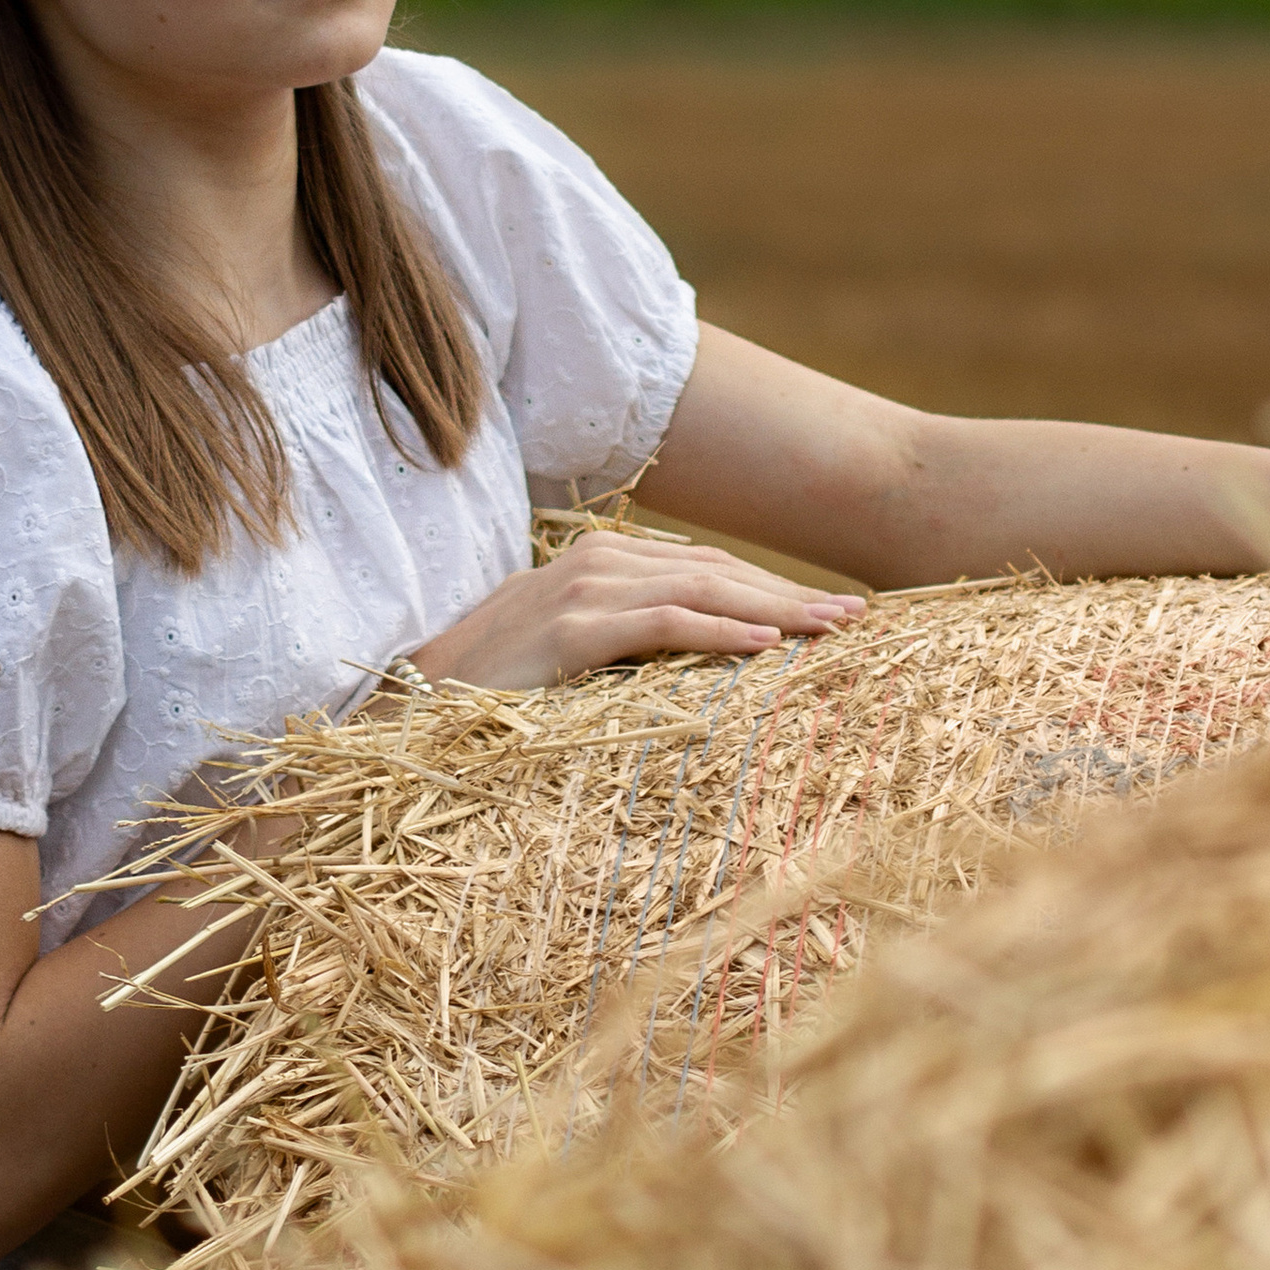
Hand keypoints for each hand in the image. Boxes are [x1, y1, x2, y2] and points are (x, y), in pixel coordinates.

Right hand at [412, 528, 864, 691]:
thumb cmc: (494, 693)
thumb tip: (698, 669)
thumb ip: (627, 647)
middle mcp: (596, 564)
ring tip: (830, 629)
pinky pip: (662, 624)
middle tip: (856, 618)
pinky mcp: (570, 629)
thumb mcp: (572, 660)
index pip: (705, 569)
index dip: (770, 589)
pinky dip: (720, 631)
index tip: (828, 612)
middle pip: (715, 572)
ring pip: (701, 591)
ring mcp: (581, 592)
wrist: (413, 706)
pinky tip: (766, 647)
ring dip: (774, 610)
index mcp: (600, 565)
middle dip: (789, 596)